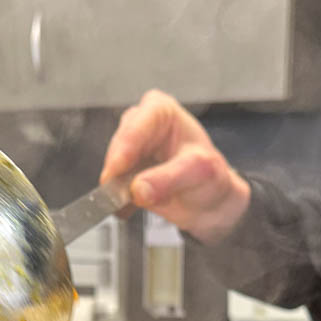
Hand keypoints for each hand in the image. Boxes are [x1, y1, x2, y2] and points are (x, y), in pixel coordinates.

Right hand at [101, 90, 251, 243]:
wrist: (209, 203)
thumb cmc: (209, 177)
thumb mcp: (199, 173)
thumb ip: (168, 179)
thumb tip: (138, 189)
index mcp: (161, 110)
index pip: (135, 127)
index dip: (123, 151)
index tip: (115, 173)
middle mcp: (140, 125)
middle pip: (118, 148)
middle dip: (118, 173)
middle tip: (121, 196)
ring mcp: (130, 150)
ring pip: (111, 169)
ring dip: (118, 190)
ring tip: (136, 203)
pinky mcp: (123, 173)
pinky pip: (110, 188)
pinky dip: (118, 202)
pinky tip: (130, 210)